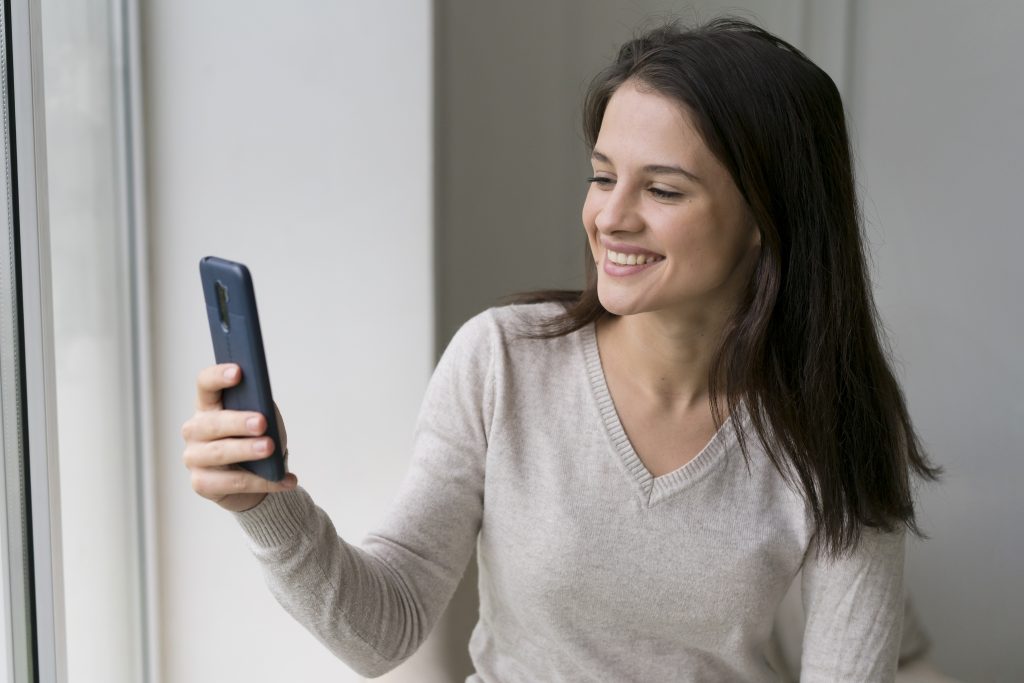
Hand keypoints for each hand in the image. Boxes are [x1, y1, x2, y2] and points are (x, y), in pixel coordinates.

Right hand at [182, 363, 297, 511]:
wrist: (257, 480)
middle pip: (212, 422)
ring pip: (219, 452)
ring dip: (247, 450)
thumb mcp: (264, 419)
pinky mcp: (202, 484)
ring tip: (270, 448)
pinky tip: (283, 479)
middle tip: (261, 422)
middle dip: (238, 422)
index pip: (206, 385)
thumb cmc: (257, 440)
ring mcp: (194, 458)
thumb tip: (265, 407)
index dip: (218, 377)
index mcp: (208, 406)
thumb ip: (261, 409)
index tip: (238, 372)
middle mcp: (195, 430)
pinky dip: (261, 481)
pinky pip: (232, 482)